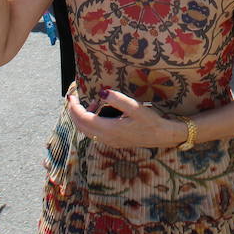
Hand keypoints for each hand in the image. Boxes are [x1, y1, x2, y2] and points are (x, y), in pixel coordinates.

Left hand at [66, 88, 184, 148]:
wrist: (162, 136)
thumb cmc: (150, 121)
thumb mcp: (135, 107)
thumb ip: (117, 100)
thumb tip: (102, 92)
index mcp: (109, 129)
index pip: (83, 119)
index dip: (74, 107)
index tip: (71, 96)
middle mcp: (106, 138)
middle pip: (81, 127)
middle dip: (74, 112)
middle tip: (74, 98)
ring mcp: (109, 142)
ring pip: (87, 131)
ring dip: (83, 117)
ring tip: (93, 102)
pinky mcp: (113, 142)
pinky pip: (94, 133)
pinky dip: (90, 122)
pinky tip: (100, 112)